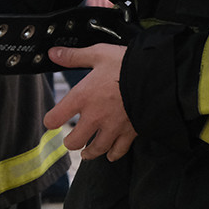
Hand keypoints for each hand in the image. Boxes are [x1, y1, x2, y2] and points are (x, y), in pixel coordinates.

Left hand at [44, 43, 136, 161]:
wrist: (157, 76)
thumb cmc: (126, 64)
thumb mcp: (97, 54)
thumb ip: (73, 56)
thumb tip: (53, 53)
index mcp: (82, 97)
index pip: (55, 118)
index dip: (50, 120)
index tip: (51, 121)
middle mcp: (95, 116)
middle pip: (74, 141)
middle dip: (70, 142)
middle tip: (70, 140)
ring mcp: (113, 127)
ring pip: (96, 149)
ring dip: (89, 152)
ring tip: (86, 152)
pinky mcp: (130, 132)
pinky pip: (119, 150)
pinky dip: (113, 154)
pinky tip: (110, 155)